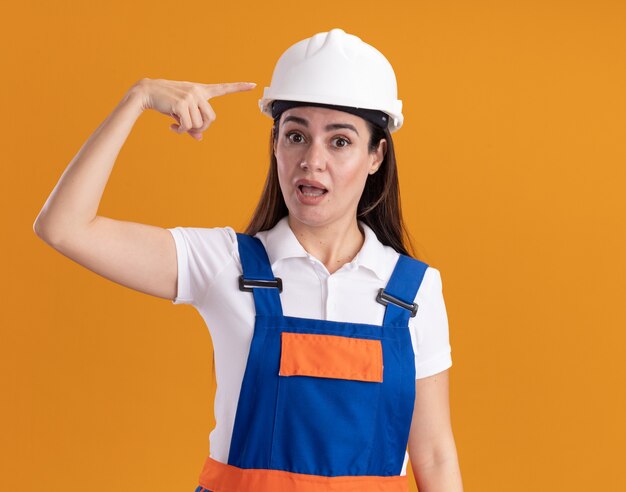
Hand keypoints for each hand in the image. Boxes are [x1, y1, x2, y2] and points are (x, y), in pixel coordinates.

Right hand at [132, 78, 255, 140]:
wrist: (147, 92)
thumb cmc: (166, 102)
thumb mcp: (182, 113)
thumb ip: (193, 124)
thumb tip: (199, 137)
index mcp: (201, 91)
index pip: (223, 88)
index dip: (239, 87)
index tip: (254, 85)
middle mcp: (198, 92)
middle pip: (211, 119)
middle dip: (201, 128)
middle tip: (188, 129)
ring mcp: (191, 96)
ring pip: (199, 124)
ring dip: (188, 129)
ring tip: (177, 124)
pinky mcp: (182, 103)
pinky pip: (188, 126)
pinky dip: (180, 130)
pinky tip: (172, 126)